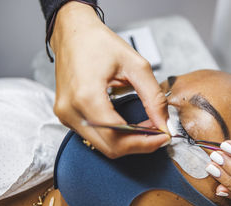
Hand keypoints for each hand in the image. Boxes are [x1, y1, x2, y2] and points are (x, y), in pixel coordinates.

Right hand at [50, 2, 168, 157]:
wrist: (72, 32)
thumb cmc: (99, 43)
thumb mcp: (135, 65)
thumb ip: (153, 97)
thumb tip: (164, 123)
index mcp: (86, 96)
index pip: (118, 137)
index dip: (145, 142)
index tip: (163, 136)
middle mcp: (71, 111)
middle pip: (110, 148)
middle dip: (139, 144)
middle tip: (158, 132)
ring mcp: (66, 115)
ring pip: (103, 146)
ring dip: (128, 142)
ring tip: (147, 126)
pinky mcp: (67, 116)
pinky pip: (94, 137)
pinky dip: (116, 136)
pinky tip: (130, 125)